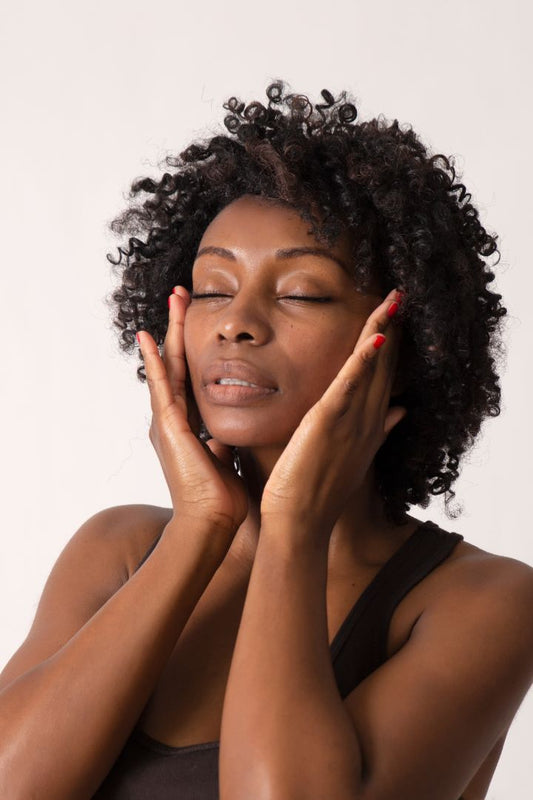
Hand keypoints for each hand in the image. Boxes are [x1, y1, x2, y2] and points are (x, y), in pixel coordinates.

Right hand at [136, 286, 248, 544]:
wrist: (213, 523)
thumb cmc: (222, 496)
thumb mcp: (226, 455)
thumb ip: (223, 437)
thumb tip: (232, 428)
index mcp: (187, 424)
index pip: (190, 374)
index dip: (193, 344)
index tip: (198, 315)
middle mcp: (172, 419)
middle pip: (177, 362)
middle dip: (179, 327)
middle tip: (181, 294)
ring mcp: (167, 422)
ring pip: (169, 366)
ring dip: (170, 332)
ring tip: (172, 301)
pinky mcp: (168, 428)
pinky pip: (161, 388)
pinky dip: (155, 363)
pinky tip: (149, 338)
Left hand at [260, 288, 405, 539]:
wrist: (301, 522)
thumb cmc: (320, 491)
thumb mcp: (356, 456)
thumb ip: (379, 430)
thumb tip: (401, 411)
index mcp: (369, 425)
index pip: (384, 376)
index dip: (393, 344)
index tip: (397, 315)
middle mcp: (366, 420)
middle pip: (384, 366)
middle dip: (393, 329)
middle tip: (400, 294)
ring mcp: (350, 422)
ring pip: (371, 369)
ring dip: (382, 332)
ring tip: (392, 301)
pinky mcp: (328, 424)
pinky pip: (348, 386)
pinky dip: (362, 362)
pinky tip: (373, 338)